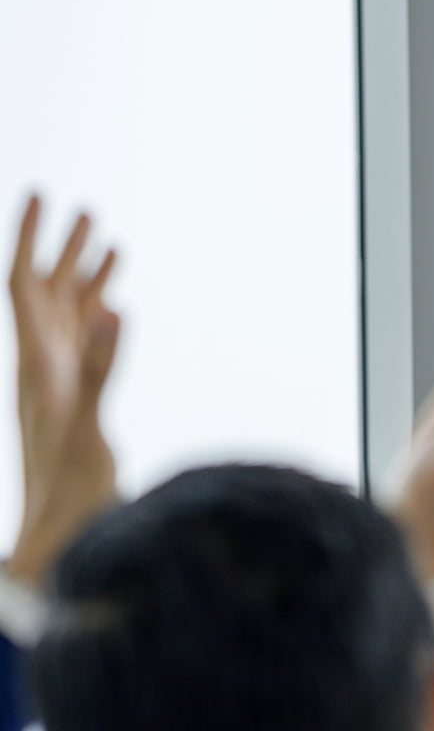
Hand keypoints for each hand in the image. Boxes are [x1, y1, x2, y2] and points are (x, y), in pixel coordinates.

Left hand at [7, 198, 120, 583]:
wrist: (60, 533)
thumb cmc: (69, 487)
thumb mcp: (84, 422)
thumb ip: (97, 365)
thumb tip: (110, 309)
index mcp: (35, 363)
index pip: (25, 285)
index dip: (30, 239)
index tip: (40, 196)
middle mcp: (41, 366)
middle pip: (45, 291)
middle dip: (60, 248)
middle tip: (81, 209)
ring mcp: (58, 382)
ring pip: (66, 315)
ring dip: (82, 277)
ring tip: (103, 241)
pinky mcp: (76, 398)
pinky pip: (84, 344)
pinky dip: (98, 316)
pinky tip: (110, 306)